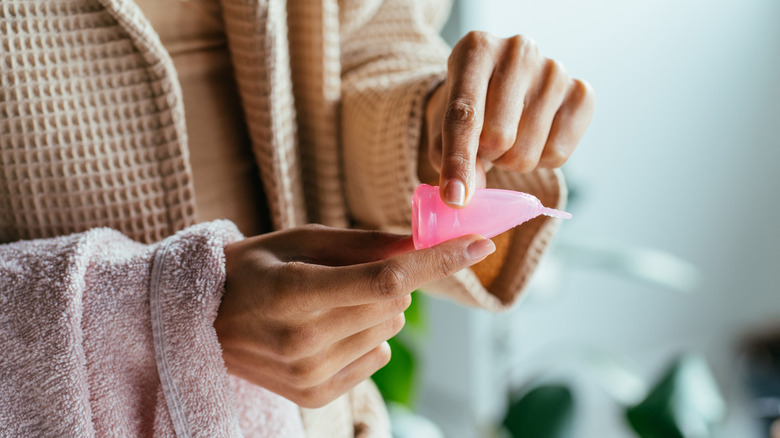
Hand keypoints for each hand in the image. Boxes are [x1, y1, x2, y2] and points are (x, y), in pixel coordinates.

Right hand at [214, 224, 495, 407]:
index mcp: (294, 293)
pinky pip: (378, 356)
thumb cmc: (253, 268)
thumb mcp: (300, 240)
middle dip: (392, 281)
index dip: (438, 261)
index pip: (385, 280)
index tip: (481, 243)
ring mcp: (308, 374)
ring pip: (390, 330)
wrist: (202, 320)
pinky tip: (327, 329)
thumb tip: (421, 242)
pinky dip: (367, 336)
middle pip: (393, 305)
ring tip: (328, 302)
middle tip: (349, 273)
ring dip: (377, 310)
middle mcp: (301, 341)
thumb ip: (364, 244)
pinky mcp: (314, 394)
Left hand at [420, 31, 595, 207]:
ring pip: (527, 152)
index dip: (458, 161)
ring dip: (510, 160)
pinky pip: (557, 155)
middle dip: (486, 155)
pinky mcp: (582, 92)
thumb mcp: (443, 127)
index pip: (464, 114)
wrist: (500, 88)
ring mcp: (554, 69)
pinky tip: (534, 136)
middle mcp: (518, 50)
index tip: (455, 198)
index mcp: (476, 49)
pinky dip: (540, 160)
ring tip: (510, 136)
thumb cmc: (468, 109)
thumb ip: (448, 157)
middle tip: (485, 142)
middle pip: (498, 138)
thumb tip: (470, 192)